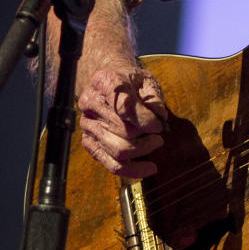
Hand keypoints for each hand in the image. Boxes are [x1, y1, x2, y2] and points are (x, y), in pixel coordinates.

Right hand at [77, 61, 167, 177]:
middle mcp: (91, 104)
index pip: (124, 106)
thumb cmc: (132, 82)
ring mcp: (88, 125)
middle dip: (146, 136)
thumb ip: (153, 96)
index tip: (158, 125)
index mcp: (104, 82)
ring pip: (118, 150)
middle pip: (122, 130)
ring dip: (142, 151)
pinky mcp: (90, 143)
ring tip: (156, 143)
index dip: (144, 119)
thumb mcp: (146, 79)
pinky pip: (112, 164)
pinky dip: (133, 170)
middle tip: (160, 134)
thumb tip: (160, 116)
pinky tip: (150, 168)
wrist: (111, 81)